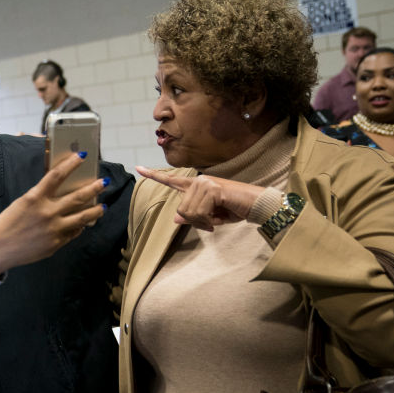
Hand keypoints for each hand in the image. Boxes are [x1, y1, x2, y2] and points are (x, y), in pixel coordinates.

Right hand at [0, 152, 106, 276]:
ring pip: (82, 217)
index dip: (72, 163)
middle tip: (104, 182)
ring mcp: (54, 229)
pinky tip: (83, 224)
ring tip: (103, 207)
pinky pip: (73, 233)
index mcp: (35, 198)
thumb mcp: (22, 203)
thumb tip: (60, 193)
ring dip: (96, 210)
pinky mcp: (56, 243)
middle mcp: (47, 212)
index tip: (83, 155)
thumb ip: (41, 198)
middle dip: (94, 188)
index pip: (57, 175)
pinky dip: (79, 227)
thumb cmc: (6, 224)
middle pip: (77, 197)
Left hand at [136, 165, 264, 231]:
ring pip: (189, 213)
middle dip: (195, 221)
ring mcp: (205, 183)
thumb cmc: (233, 209)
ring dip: (202, 222)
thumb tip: (176, 218)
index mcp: (195, 185)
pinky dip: (208, 222)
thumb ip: (192, 216)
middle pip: (181, 209)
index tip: (138, 169)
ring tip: (215, 220)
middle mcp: (198, 181)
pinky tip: (218, 219)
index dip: (153, 175)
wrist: (255, 205)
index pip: (171, 180)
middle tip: (210, 223)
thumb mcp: (209, 216)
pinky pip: (200, 213)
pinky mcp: (212, 190)